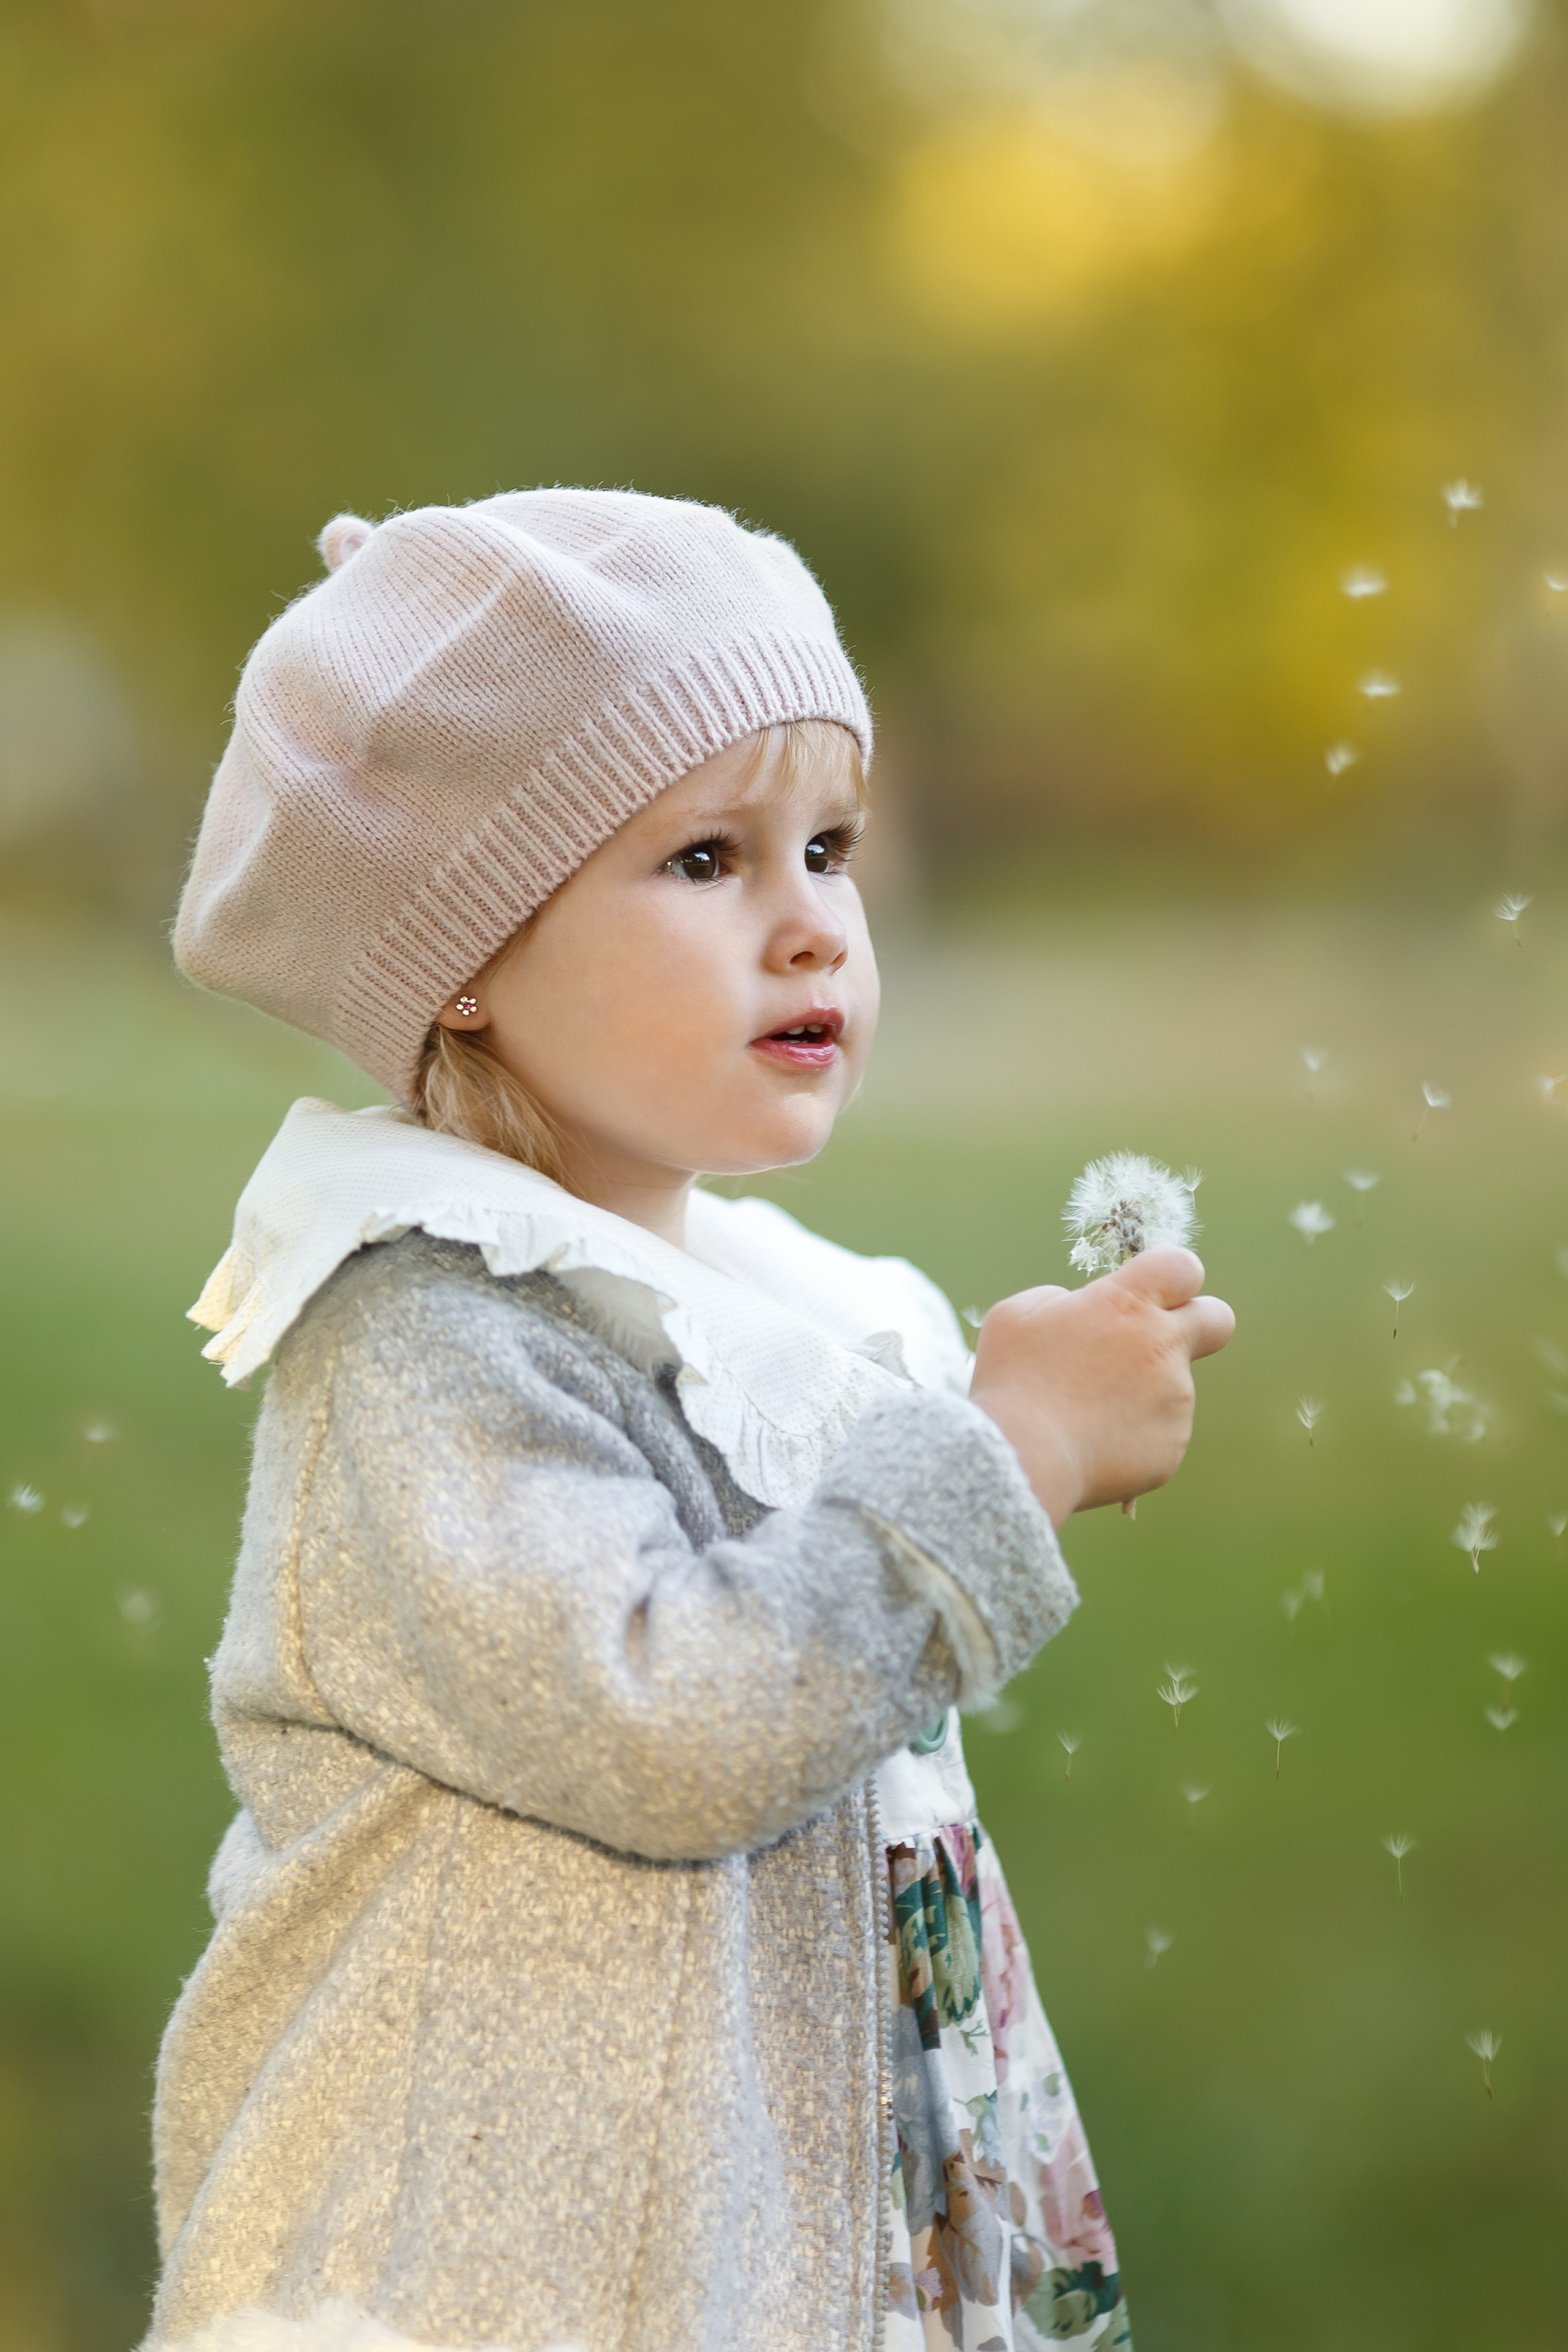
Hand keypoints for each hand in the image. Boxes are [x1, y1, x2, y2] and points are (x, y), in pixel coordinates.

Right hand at [968, 1248, 1234, 1526]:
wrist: (1024, 1458)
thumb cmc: (1014, 1382)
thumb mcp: (1017, 1315)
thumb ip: (1059, 1298)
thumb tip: (1082, 1308)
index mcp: (1127, 1304)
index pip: (1183, 1266)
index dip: (1172, 1275)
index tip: (1150, 1291)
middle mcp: (1163, 1347)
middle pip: (1218, 1318)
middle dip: (1200, 1321)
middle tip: (1156, 1341)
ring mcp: (1175, 1399)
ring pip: (1173, 1385)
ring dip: (1140, 1392)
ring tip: (1085, 1413)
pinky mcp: (1173, 1445)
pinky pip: (1160, 1432)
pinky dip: (1133, 1435)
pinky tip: (1093, 1442)